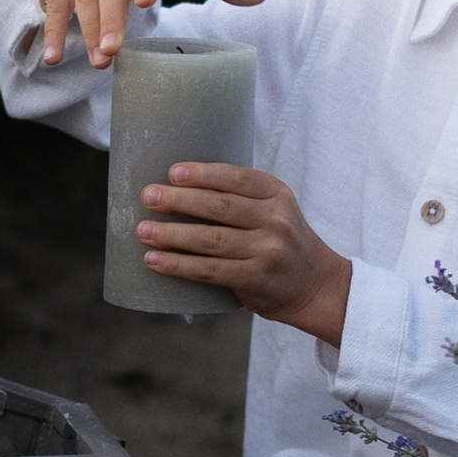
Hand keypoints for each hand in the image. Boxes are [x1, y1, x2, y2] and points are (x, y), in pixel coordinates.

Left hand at [136, 163, 350, 344]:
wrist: (314, 284)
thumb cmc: (280, 240)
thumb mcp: (274, 208)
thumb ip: (240, 197)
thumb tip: (177, 185)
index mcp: (276, 193)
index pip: (236, 178)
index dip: (203, 174)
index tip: (173, 172)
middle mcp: (275, 220)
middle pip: (219, 207)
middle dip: (179, 201)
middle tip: (148, 197)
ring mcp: (266, 251)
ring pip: (210, 240)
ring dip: (171, 235)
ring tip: (143, 231)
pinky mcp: (255, 279)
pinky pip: (209, 271)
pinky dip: (178, 265)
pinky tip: (154, 261)